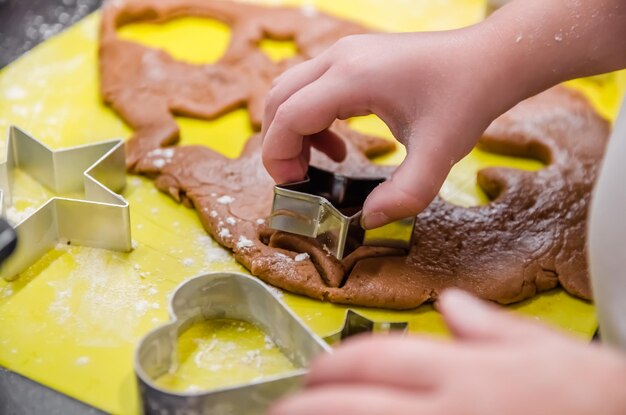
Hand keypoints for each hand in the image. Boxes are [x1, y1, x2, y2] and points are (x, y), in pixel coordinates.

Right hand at [262, 29, 509, 228]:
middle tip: (300, 180)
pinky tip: (339, 147)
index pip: (287, 115)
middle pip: (279, 99)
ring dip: (294, 132)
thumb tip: (368, 220)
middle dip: (280, 145)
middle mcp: (340, 57)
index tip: (295, 187)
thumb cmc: (467, 97)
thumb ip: (405, 194)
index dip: (279, 156)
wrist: (491, 59)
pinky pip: (313, 89)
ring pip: (291, 92)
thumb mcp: (439, 154)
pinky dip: (312, 121)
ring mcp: (345, 53)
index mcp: (352, 77)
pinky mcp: (354, 59)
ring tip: (321, 165)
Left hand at [269, 289, 625, 414]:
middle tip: (283, 410)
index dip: (334, 366)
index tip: (317, 374)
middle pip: (353, 404)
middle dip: (309, 406)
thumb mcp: (544, 349)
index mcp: (463, 372)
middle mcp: (446, 410)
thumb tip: (452, 306)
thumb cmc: (594, 400)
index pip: (375, 360)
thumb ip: (490, 326)